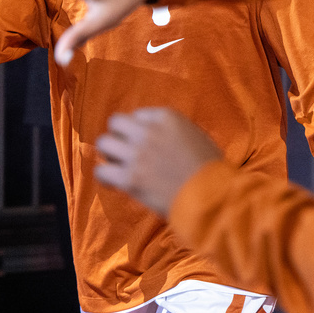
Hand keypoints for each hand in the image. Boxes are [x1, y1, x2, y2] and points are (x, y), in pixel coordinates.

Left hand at [95, 107, 222, 216]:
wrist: (212, 197)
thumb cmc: (211, 170)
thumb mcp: (196, 136)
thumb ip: (173, 131)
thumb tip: (158, 136)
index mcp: (167, 117)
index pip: (138, 115)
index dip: (139, 130)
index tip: (144, 143)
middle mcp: (148, 131)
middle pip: (116, 123)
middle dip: (119, 137)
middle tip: (126, 152)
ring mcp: (137, 154)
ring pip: (103, 143)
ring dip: (110, 154)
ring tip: (118, 166)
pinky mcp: (129, 178)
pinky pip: (101, 171)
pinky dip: (105, 176)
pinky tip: (114, 182)